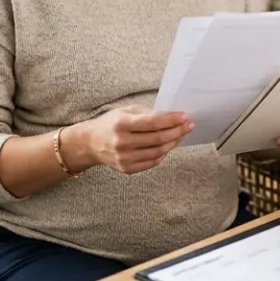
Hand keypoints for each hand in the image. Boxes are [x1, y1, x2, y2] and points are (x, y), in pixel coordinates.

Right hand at [70, 105, 191, 174]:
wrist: (91, 143)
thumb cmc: (111, 123)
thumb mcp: (126, 111)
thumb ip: (147, 114)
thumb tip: (171, 117)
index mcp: (121, 124)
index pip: (152, 123)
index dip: (171, 120)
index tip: (185, 116)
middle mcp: (122, 142)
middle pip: (158, 138)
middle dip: (177, 131)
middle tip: (189, 125)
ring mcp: (124, 158)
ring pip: (158, 152)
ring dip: (173, 143)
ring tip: (181, 134)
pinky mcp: (127, 169)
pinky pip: (152, 162)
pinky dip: (163, 154)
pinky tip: (169, 145)